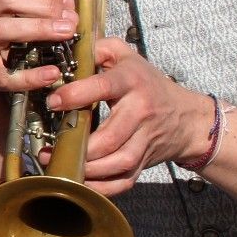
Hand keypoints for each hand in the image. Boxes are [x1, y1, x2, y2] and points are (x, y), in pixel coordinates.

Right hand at [0, 0, 78, 131]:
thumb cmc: (9, 61)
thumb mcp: (29, 26)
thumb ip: (49, 0)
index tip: (70, 3)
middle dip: (45, 6)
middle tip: (71, 21)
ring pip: (1, 29)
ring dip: (38, 29)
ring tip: (65, 34)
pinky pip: (5, 76)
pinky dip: (31, 75)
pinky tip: (52, 73)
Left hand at [43, 38, 209, 193]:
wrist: (186, 118)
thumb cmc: (148, 83)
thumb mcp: (126, 56)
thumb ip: (98, 48)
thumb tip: (68, 48)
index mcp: (132, 82)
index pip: (104, 88)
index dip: (76, 96)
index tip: (54, 102)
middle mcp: (140, 113)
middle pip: (110, 137)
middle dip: (78, 145)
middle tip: (50, 144)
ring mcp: (145, 141)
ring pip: (117, 163)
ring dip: (86, 169)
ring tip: (59, 163)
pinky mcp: (144, 163)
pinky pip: (123, 181)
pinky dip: (101, 187)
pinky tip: (79, 182)